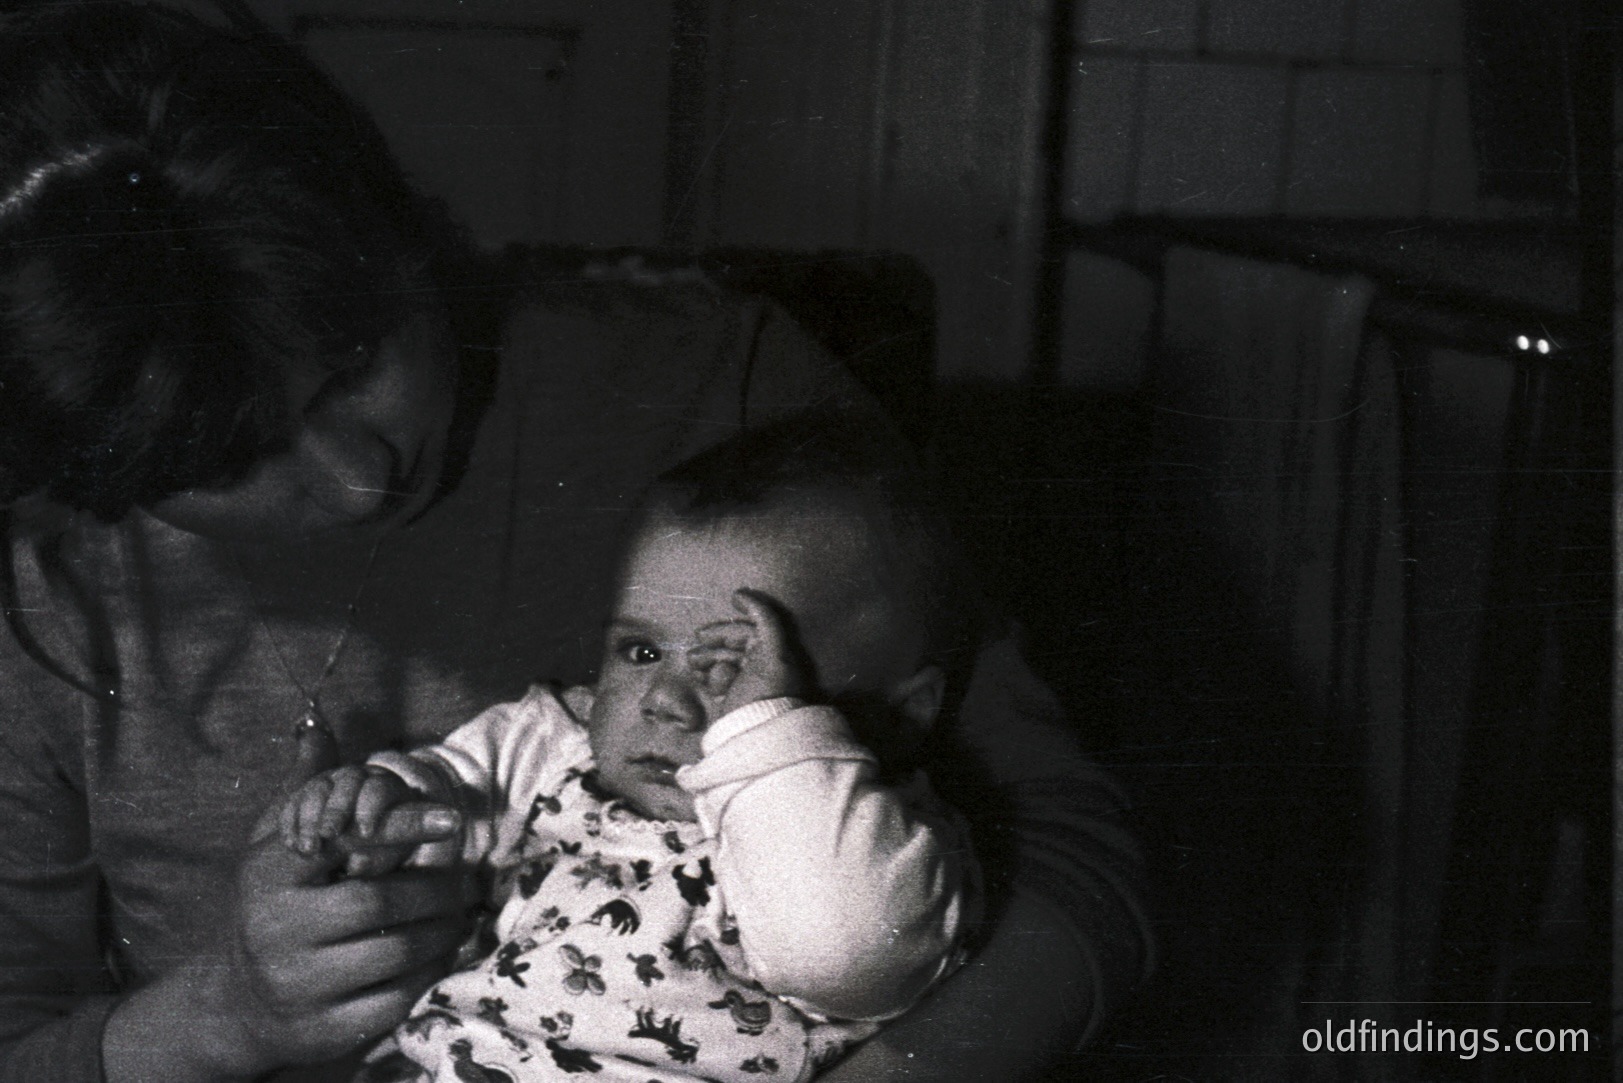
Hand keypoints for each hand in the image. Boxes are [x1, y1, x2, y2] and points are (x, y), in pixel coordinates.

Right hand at [104, 718, 478, 1081]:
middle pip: (382, 902)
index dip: (402, 827)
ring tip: (460, 916)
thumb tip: (317, 728)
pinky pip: (399, 998)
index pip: (345, 841)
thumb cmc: (272, 906)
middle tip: (465, 883)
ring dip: (443, 930)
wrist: (235, 1003)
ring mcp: (300, 983)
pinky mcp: (325, 1028)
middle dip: (437, 889)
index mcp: (270, 875)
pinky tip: (440, 956)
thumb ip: (306, 791)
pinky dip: (431, 973)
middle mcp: (278, 930)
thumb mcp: (277, 845)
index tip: (453, 820)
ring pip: (398, 951)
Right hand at [688, 588, 812, 715]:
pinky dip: (712, 678)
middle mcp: (763, 664)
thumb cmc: (767, 692)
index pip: (747, 630)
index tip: (704, 633)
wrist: (756, 735)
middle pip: (732, 643)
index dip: (725, 629)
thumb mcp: (773, 652)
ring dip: (707, 660)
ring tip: (694, 665)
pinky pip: (719, 679)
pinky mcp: (734, 697)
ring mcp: (747, 681)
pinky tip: (708, 684)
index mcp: (775, 651)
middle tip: (694, 649)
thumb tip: (738, 594)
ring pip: (722, 659)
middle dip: (713, 645)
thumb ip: (763, 617)